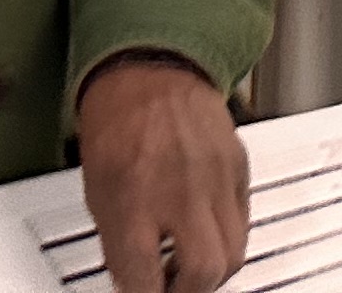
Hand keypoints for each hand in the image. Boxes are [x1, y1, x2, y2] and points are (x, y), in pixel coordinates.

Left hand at [78, 53, 250, 292]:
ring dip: (211, 270)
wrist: (149, 70)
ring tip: (190, 268)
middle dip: (188, 291)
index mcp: (133, 199)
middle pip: (205, 272)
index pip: (144, 279)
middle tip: (171, 289)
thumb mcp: (97, 192)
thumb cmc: (116, 123)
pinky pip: (244, 219)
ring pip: (234, 252)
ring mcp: (216, 178)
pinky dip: (227, 236)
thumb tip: (133, 280)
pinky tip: (208, 232)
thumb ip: (119, 243)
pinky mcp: (240, 166)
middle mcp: (180, 191)